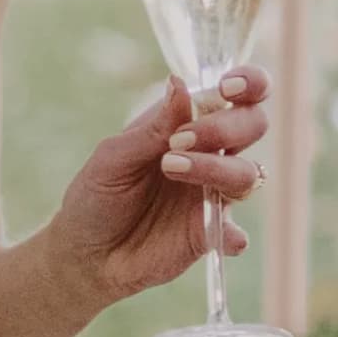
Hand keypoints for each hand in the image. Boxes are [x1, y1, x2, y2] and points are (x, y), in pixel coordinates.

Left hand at [45, 65, 265, 318]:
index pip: (239, 95)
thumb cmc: (97, 195)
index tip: (228, 87)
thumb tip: (179, 83)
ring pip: (248, 174)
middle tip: (179, 140)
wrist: (84, 253)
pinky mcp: (210, 234)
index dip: (249, 84)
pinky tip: (225, 236)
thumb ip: (153, 126)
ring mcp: (213, 194)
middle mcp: (211, 154)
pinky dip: (233, 234)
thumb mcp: (114, 156)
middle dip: (227, 126)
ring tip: (171, 168)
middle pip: (253, 125)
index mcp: (190, 124)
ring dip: (217, 168)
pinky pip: (235, 233)